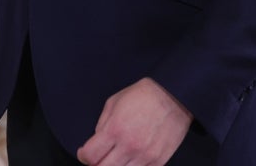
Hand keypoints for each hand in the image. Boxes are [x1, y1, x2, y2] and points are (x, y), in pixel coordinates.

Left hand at [76, 78, 191, 165]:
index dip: (83, 156)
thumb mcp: (113, 103)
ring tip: (115, 157)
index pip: (90, 155)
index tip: (84, 153)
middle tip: (98, 157)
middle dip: (96, 164)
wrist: (172, 96)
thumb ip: (102, 125)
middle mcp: (129, 145)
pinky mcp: (158, 161)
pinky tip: (130, 159)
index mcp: (115, 129)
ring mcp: (145, 156)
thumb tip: (96, 142)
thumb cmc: (142, 96)